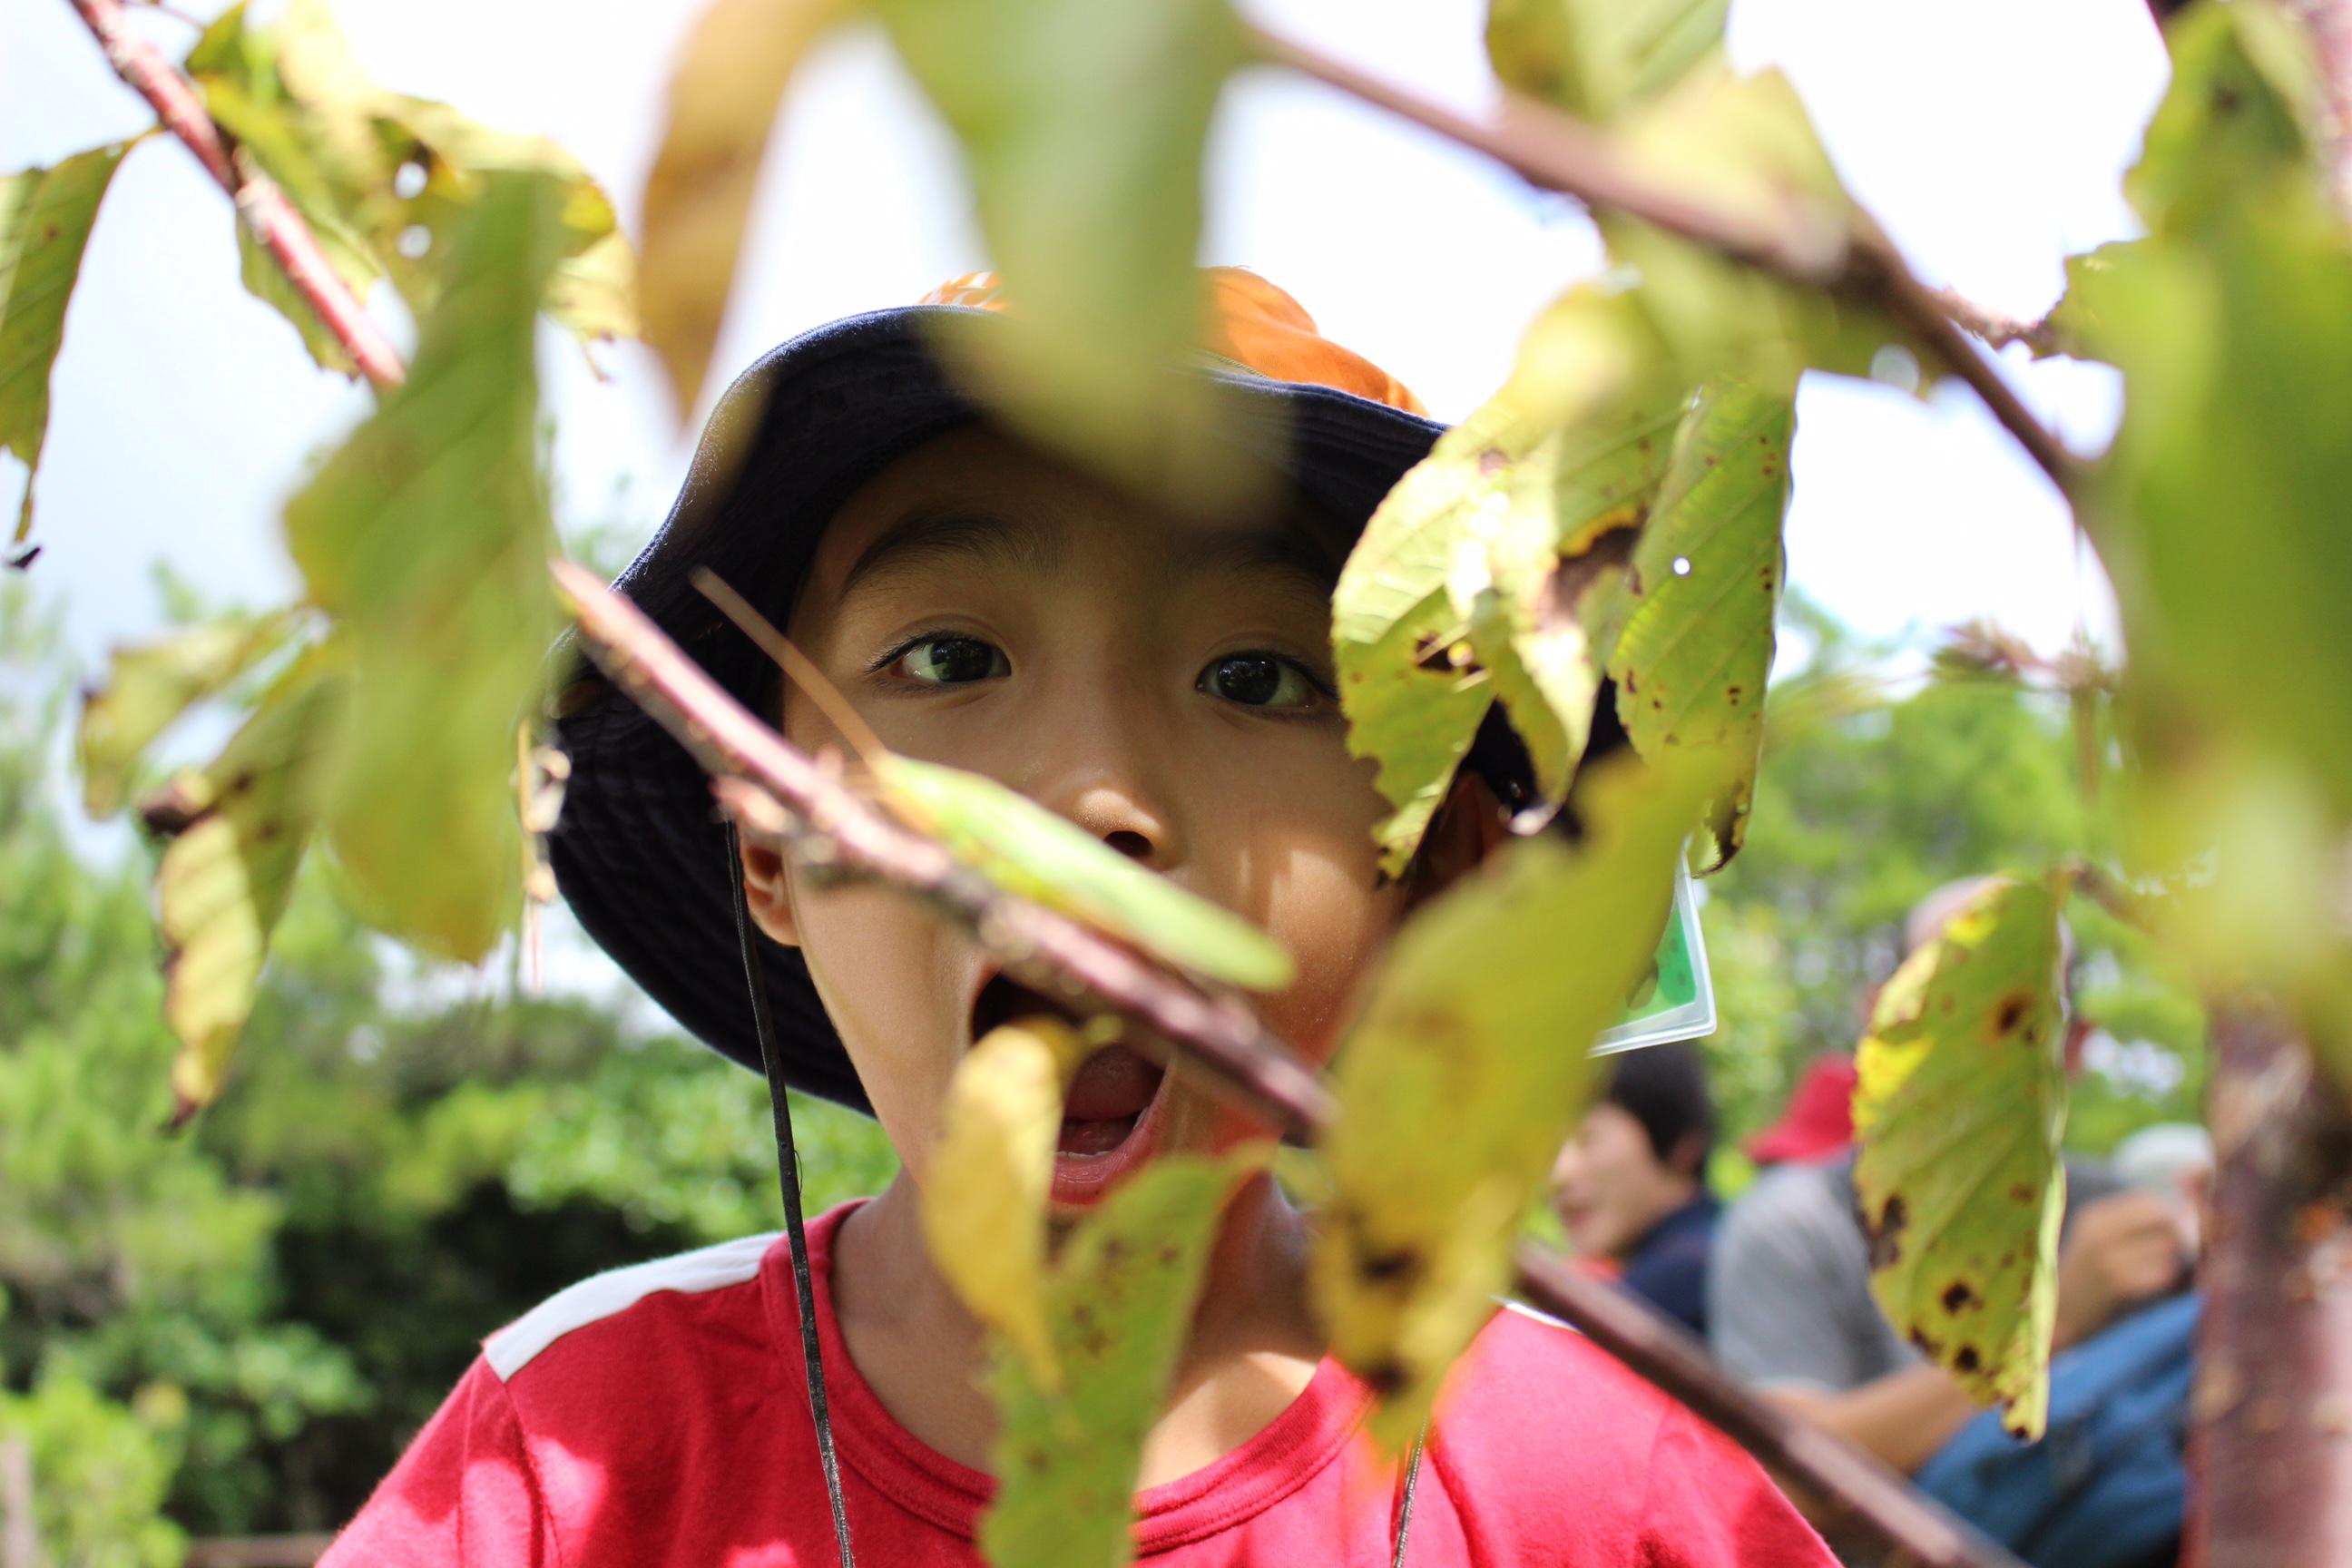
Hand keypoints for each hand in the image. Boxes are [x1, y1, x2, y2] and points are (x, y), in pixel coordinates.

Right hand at [2051, 1190, 2186, 1349]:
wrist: (2059, 1318)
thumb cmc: (2087, 1279)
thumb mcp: (2098, 1241)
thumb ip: (2134, 1225)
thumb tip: (2184, 1214)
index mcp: (2094, 1217)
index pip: (2147, 1201)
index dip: (2168, 1215)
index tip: (2174, 1233)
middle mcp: (2098, 1232)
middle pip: (2162, 1220)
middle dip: (2177, 1237)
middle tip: (2175, 1255)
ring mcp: (2107, 1257)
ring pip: (2168, 1247)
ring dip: (2174, 1261)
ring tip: (2161, 1273)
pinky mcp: (2119, 1284)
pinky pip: (2163, 1274)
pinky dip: (2167, 1281)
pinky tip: (2154, 1289)